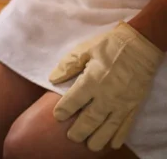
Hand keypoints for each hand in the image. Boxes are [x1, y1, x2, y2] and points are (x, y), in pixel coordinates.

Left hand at [49, 21, 163, 151]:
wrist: (140, 46)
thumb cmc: (109, 46)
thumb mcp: (84, 50)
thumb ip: (68, 66)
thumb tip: (52, 78)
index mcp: (92, 80)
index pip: (74, 101)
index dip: (64, 110)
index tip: (57, 116)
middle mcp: (107, 95)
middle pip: (91, 119)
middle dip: (80, 130)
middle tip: (72, 137)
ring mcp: (122, 102)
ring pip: (108, 126)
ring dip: (98, 137)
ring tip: (90, 146)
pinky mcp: (134, 105)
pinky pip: (126, 124)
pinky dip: (119, 135)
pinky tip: (112, 143)